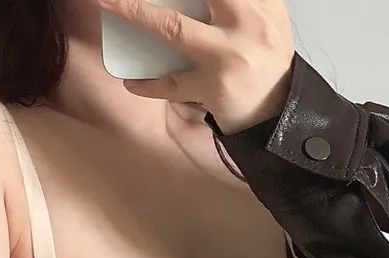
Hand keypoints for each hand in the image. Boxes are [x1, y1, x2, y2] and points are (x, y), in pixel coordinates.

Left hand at [99, 0, 294, 133]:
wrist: (281, 114)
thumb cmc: (266, 61)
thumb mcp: (265, 19)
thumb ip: (238, 1)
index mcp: (261, 2)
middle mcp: (248, 23)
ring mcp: (228, 56)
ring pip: (173, 29)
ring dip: (135, 13)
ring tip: (107, 3)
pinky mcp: (214, 89)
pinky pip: (172, 84)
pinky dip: (149, 84)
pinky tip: (131, 81)